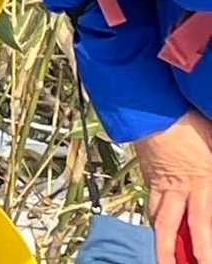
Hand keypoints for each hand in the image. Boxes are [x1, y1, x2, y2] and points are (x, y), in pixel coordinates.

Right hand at [134, 111, 211, 263]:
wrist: (152, 105)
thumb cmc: (189, 121)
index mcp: (200, 182)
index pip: (201, 226)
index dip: (203, 248)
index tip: (204, 262)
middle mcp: (178, 188)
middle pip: (169, 227)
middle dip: (170, 254)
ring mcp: (160, 181)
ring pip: (157, 216)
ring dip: (160, 239)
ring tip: (162, 257)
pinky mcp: (150, 172)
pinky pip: (152, 199)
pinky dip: (155, 214)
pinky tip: (158, 221)